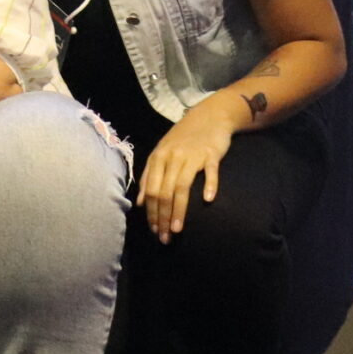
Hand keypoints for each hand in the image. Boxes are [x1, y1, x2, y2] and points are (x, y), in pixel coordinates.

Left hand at [138, 100, 236, 240]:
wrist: (209, 116)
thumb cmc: (183, 139)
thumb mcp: (162, 154)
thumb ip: (150, 177)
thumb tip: (141, 203)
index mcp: (157, 159)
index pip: (151, 191)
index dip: (152, 213)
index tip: (155, 231)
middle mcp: (172, 157)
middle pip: (164, 192)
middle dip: (163, 217)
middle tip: (165, 237)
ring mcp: (192, 156)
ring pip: (182, 186)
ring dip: (179, 210)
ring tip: (178, 229)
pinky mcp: (211, 154)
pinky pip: (210, 171)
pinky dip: (209, 185)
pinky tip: (208, 201)